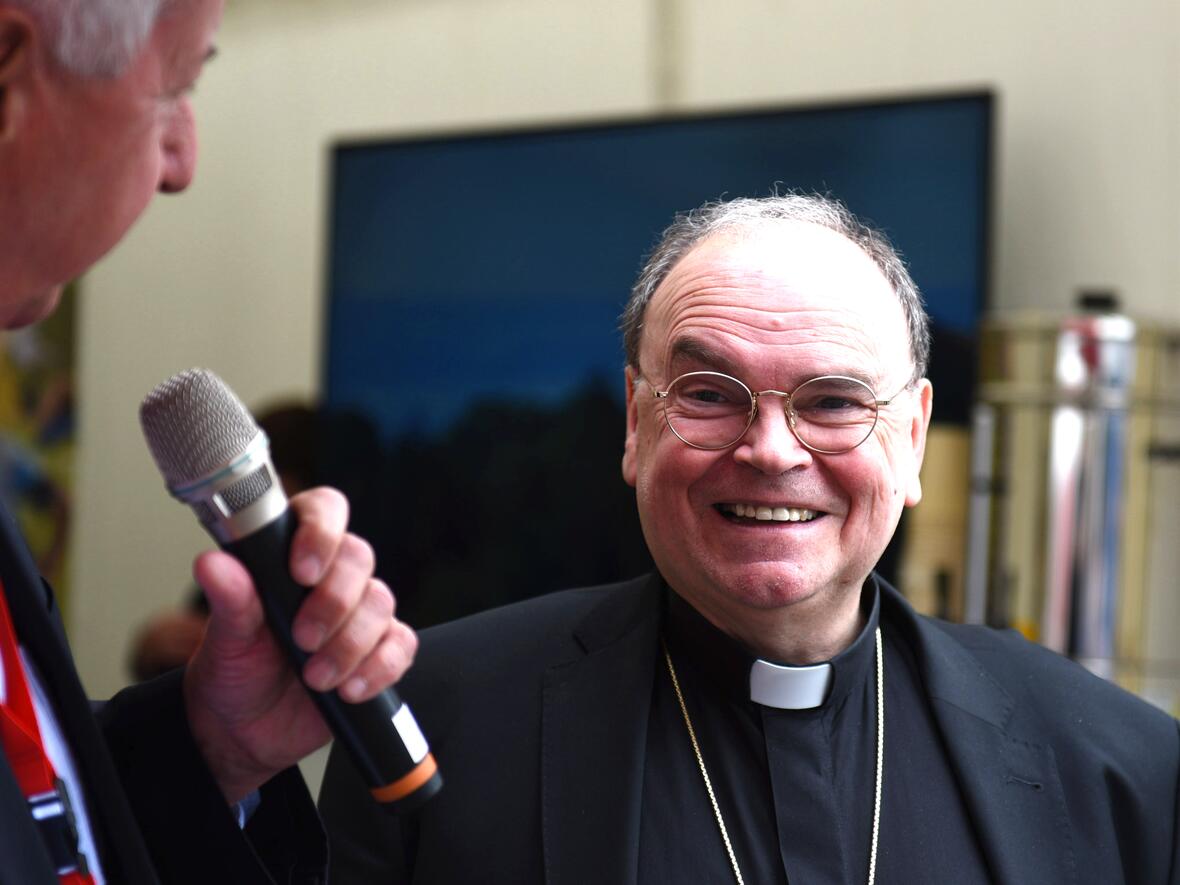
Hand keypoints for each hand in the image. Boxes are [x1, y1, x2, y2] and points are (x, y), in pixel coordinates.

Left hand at [182, 487, 416, 803]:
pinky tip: (349, 688)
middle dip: (333, 603)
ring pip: (380, 603)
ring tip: (315, 677)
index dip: (321, 531)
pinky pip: (400, 645)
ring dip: (349, 644)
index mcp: (291, 555)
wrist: (245, 733)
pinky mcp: (379, 651)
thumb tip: (212, 563)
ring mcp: (358, 613)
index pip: (324, 511)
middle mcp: (330, 577)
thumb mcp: (225, 638)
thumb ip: (230, 599)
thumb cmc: (233, 673)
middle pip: (358, 558)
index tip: (302, 571)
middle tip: (302, 638)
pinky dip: (378, 668)